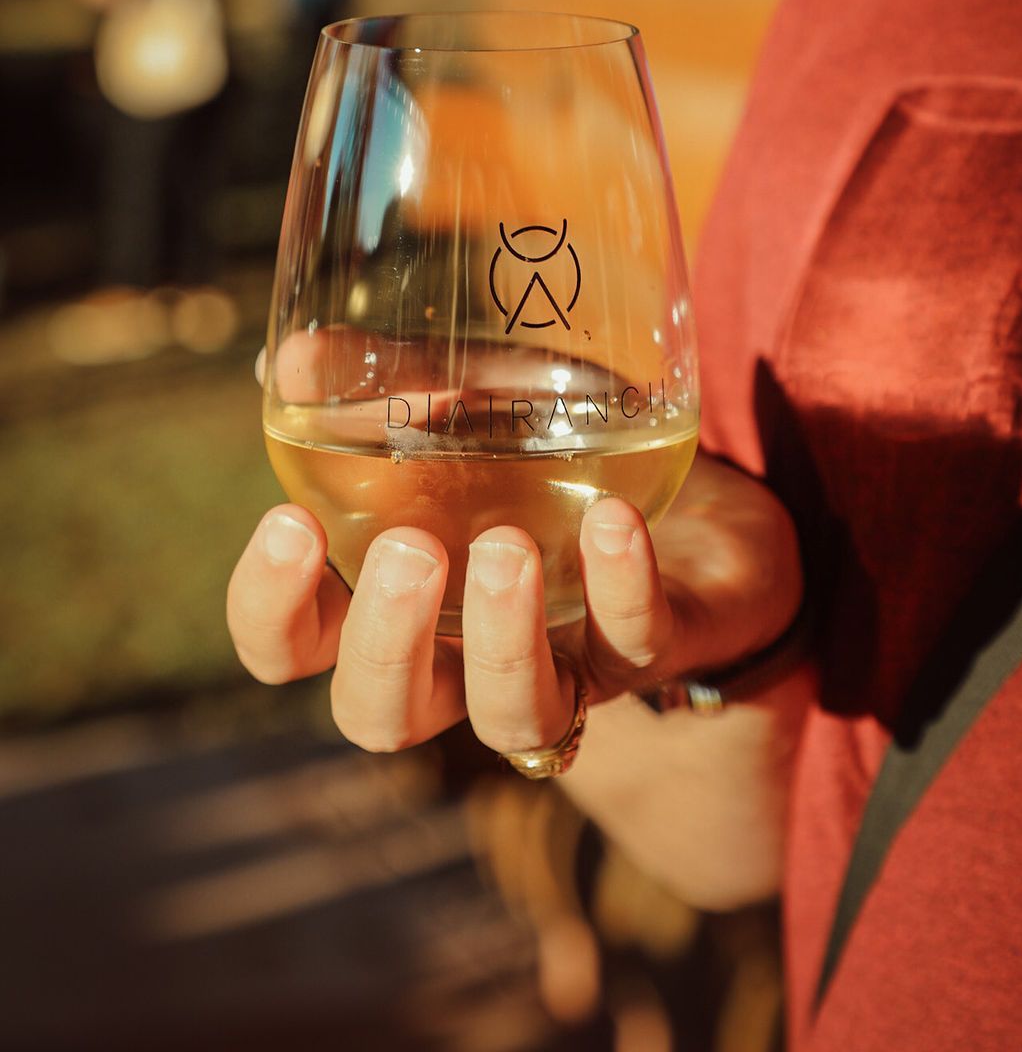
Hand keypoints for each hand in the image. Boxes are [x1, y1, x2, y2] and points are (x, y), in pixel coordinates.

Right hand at [228, 438, 802, 758]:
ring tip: (507, 547)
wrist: (696, 496)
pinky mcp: (655, 649)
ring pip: (513, 716)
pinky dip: (622, 586)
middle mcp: (464, 657)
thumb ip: (385, 384)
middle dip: (384, 644)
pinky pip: (634, 645)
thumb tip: (293, 357)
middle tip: (408, 549)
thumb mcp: (468, 402)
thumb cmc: (551, 457)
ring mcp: (563, 664)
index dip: (272, 609)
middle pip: (383, 715)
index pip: (291, 649)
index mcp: (394, 603)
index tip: (289, 521)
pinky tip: (614, 520)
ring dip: (503, 638)